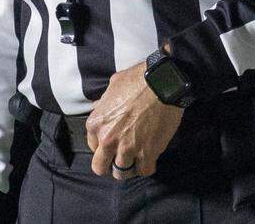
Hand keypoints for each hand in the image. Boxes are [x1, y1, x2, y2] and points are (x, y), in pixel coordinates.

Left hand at [86, 59, 183, 179]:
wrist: (161, 84)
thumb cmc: (136, 81)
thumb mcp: (112, 87)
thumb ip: (103, 102)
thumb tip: (100, 107)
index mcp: (96, 123)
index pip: (92, 146)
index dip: (102, 145)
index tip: (111, 143)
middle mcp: (108, 139)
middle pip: (100, 166)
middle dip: (108, 165)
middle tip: (118, 159)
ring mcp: (127, 148)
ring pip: (122, 173)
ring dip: (128, 168)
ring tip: (134, 161)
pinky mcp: (148, 153)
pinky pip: (144, 171)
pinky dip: (146, 167)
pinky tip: (148, 159)